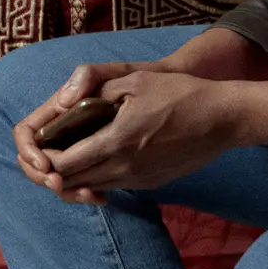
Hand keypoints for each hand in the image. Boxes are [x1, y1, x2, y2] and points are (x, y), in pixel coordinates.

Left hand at [13, 29, 267, 203]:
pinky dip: (102, 177)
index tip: (44, 144)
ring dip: (79, 176)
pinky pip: (116, 186)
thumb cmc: (181, 93)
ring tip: (76, 154)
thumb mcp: (136, 80)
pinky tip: (106, 157)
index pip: (63, 165)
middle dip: (56, 171)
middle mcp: (124, 168)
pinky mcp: (152, 183)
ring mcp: (139, 179)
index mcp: (115, 142)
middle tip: (53, 151)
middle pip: (73, 183)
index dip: (46, 158)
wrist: (223, 118)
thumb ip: (98, 93)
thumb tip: (69, 104)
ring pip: (93, 187)